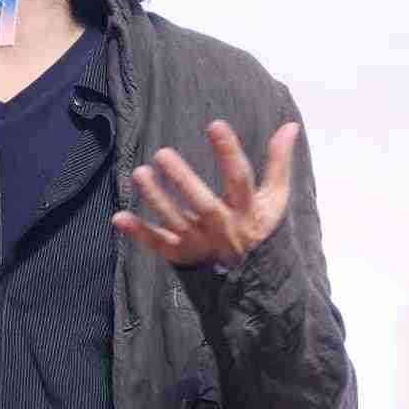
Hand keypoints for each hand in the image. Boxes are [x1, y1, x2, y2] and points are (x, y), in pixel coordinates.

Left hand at [111, 119, 299, 268]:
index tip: (215, 125)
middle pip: (204, 205)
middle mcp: (223, 229)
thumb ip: (279, 163)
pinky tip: (119, 218)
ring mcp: (200, 244)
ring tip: (140, 173)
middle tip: (162, 153)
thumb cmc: (260, 229)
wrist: (253, 283)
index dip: (229, 153)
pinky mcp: (182, 255)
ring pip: (176, 222)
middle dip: (184, 181)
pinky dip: (138, 233)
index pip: (240, 179)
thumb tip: (290, 126)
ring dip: (157, 199)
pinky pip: (158, 244)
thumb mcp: (274, 199)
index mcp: (248, 211)